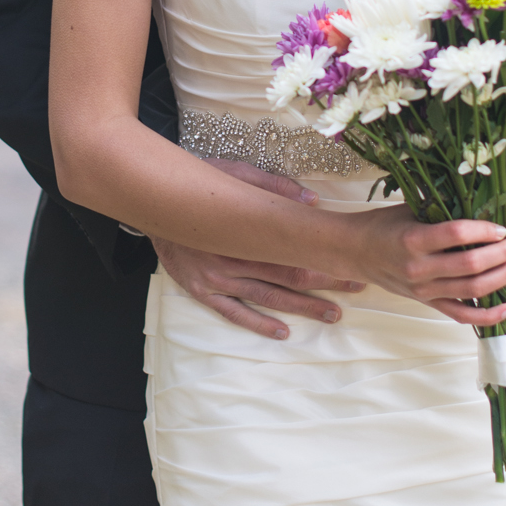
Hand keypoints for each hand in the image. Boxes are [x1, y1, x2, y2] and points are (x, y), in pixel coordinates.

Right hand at [152, 157, 364, 340]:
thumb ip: (273, 188)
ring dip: (301, 307)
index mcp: (244, 231)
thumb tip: (312, 203)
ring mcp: (216, 279)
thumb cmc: (195, 183)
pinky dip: (259, 323)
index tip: (353, 263)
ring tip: (331, 314)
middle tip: (354, 288)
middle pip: (287, 276)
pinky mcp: (201, 290)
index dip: (326, 260)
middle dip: (324, 283)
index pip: (295, 250)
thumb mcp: (234, 174)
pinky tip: (282, 331)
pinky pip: (233, 312)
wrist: (150, 201)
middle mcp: (232, 259)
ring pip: (267, 298)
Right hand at [344, 207, 505, 325]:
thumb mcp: (410, 208)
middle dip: (503, 254)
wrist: (356, 252)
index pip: (457, 234)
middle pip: (471, 265)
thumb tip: (481, 198)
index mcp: (414, 239)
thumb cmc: (385, 225)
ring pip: (473, 290)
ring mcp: (424, 290)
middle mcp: (419, 268)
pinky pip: (463, 315)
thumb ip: (441, 206)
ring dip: (503, 277)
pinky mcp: (428, 303)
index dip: (484, 230)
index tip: (502, 227)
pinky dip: (489, 316)